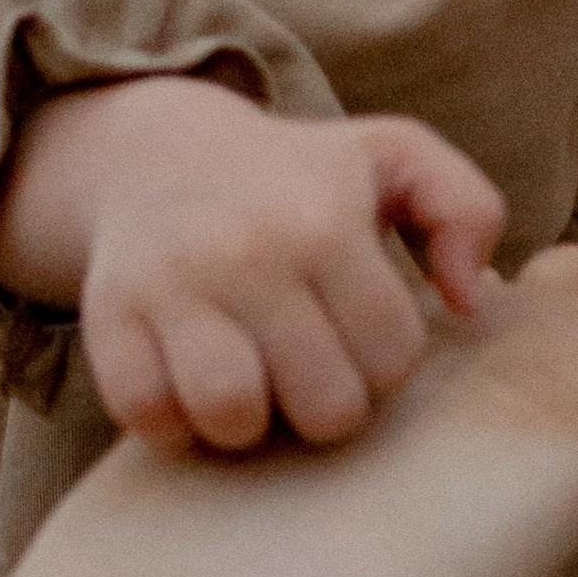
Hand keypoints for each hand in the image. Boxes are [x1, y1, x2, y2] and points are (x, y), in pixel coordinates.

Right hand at [0, 75, 505, 451]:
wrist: (156, 153)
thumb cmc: (299, 176)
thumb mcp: (395, 157)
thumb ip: (466, 209)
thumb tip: (469, 301)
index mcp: (326, 222)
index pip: (392, 357)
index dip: (386, 363)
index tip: (363, 337)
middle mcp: (248, 252)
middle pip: (324, 406)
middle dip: (328, 406)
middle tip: (312, 374)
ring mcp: (171, 285)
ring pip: (231, 414)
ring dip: (250, 423)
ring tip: (256, 389)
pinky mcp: (108, 315)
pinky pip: (145, 413)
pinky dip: (173, 421)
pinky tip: (192, 390)